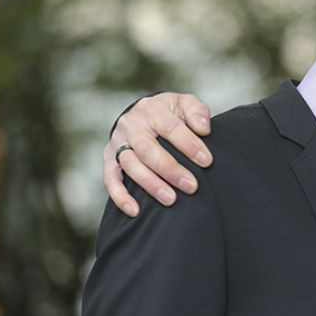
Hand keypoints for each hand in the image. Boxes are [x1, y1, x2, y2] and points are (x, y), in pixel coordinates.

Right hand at [103, 93, 212, 216]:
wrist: (142, 114)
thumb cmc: (170, 113)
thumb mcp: (184, 104)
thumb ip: (197, 112)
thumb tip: (204, 129)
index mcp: (152, 109)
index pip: (170, 127)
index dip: (188, 144)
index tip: (206, 161)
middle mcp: (131, 125)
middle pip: (148, 149)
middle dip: (170, 169)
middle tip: (191, 186)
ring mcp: (117, 142)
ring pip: (130, 165)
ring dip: (150, 184)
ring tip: (171, 200)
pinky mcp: (109, 159)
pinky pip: (110, 179)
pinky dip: (120, 196)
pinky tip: (135, 211)